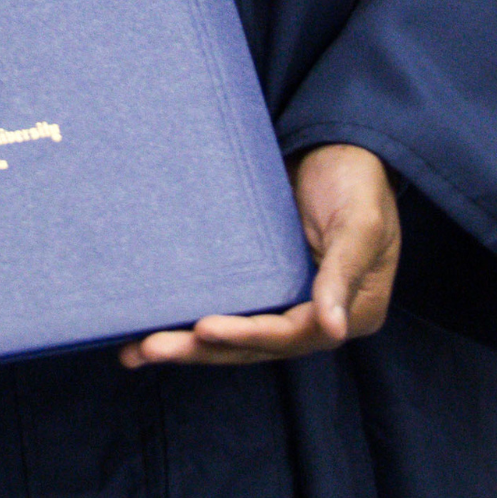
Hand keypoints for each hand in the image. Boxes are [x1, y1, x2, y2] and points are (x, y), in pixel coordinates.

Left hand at [120, 142, 398, 368]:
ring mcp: (285, 299)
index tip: (204, 329)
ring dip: (187, 344)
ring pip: (232, 332)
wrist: (342, 147)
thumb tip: (335, 330)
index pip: (288, 336)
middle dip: (200, 349)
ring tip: (135, 350)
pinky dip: (191, 314)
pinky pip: (226, 303)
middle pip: (251, 344)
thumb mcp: (361, 224)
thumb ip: (344, 273)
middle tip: (149, 348)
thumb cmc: (358, 181)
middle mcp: (312, 316)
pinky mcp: (261, 279)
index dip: (246, 335)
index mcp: (348, 313)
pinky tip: (152, 320)